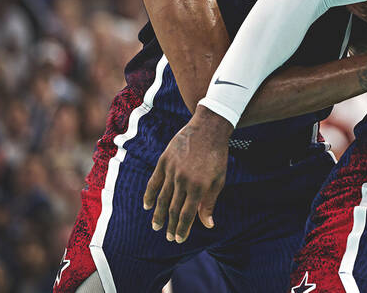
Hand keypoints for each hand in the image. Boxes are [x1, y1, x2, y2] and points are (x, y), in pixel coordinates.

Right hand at [143, 106, 231, 242]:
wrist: (209, 128)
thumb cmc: (217, 156)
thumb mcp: (219, 180)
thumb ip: (210, 202)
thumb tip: (208, 225)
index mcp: (199, 187)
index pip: (187, 215)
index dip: (182, 229)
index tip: (179, 239)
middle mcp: (183, 181)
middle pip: (174, 209)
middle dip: (171, 225)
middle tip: (168, 237)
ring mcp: (172, 171)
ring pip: (162, 198)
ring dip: (158, 215)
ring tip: (157, 227)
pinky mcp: (164, 161)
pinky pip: (154, 182)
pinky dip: (149, 195)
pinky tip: (147, 206)